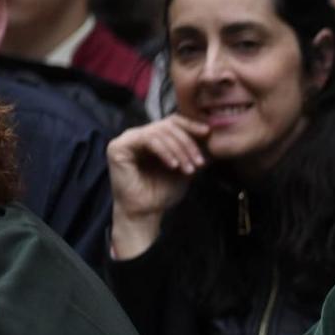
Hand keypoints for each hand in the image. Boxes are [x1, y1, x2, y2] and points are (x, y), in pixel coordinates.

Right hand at [105, 115, 208, 257]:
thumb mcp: (185, 169)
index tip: (207, 132)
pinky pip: (147, 140)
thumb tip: (215, 139)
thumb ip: (195, 153)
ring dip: (178, 151)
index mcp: (153, 137)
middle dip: (187, 143)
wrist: (146, 212)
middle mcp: (139, 135)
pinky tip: (173, 166)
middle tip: (199, 162)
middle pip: (168, 125)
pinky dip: (164, 151)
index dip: (190, 124)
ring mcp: (128, 139)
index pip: (172, 122)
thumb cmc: (163, 192)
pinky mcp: (118, 146)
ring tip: (188, 169)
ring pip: (159, 132)